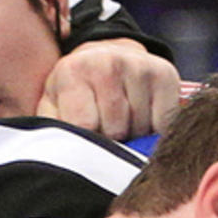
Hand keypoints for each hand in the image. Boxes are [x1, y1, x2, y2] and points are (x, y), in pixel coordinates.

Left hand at [36, 38, 180, 139]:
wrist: (103, 59)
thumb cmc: (76, 94)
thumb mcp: (53, 108)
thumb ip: (52, 131)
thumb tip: (63, 159)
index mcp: (72, 72)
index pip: (85, 127)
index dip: (88, 143)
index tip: (85, 140)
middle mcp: (107, 62)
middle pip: (116, 130)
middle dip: (111, 140)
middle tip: (104, 129)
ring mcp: (139, 66)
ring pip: (142, 128)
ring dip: (134, 136)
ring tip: (123, 122)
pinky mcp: (166, 73)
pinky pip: (164, 123)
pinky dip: (155, 130)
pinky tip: (142, 118)